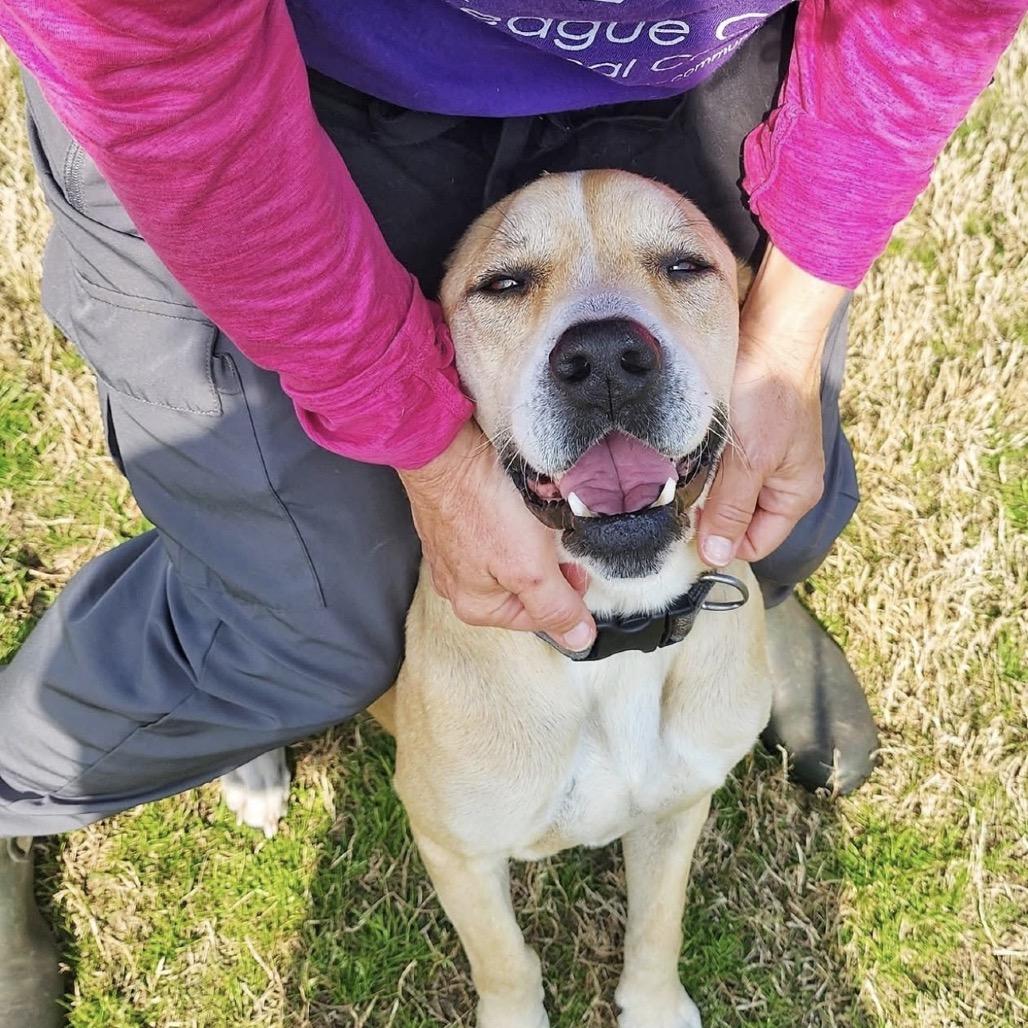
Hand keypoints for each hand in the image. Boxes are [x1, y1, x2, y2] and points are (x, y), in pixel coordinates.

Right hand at [399, 422, 595, 651]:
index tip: (573, 562)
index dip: (567, 589)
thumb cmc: (480, 505)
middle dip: (547, 561)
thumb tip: (578, 639)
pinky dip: (513, 515)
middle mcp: (459, 584)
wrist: (446, 449)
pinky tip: (515, 499)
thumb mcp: (530, 570)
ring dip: (532, 537)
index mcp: (476, 606)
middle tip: (551, 534)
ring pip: (514, 554)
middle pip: (527, 585)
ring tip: (532, 513)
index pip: (542, 615)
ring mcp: (455, 550)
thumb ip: (557, 608)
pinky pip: (497, 527)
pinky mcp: (456, 519)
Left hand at [697, 243, 847, 566]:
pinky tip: (688, 456)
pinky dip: (704, 468)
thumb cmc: (770, 394)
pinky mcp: (746, 440)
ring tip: (683, 475)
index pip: (754, 545)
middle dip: (710, 515)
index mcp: (796, 495)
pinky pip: (722, 469)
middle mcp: (784, 483)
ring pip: (726, 495)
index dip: (720, 544)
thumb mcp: (751, 460)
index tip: (684, 531)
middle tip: (679, 499)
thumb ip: (731, 509)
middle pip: (738, 522)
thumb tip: (717, 558)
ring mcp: (765, 461)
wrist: (771, 334)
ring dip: (704, 491)